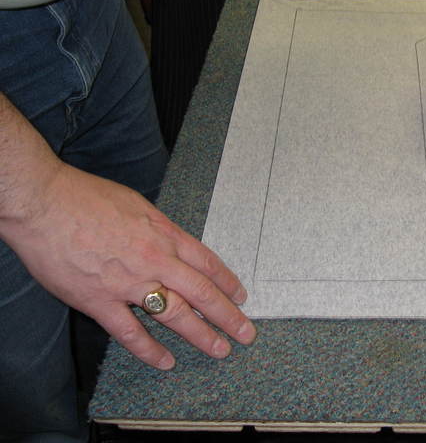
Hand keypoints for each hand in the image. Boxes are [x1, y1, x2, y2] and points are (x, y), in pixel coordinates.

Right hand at [4, 161, 255, 369]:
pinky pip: (130, 333)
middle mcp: (155, 260)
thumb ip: (158, 229)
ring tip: (219, 350)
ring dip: (201, 335)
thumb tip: (171, 242)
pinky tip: (165, 361)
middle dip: (228, 316)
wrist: (45, 203)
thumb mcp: (137, 205)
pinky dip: (149, 350)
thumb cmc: (87, 197)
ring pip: (175, 315)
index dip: (228, 283)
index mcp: (165, 235)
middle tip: (246, 333)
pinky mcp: (99, 301)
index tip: (241, 297)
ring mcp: (129, 283)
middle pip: (202, 293)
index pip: (207, 264)